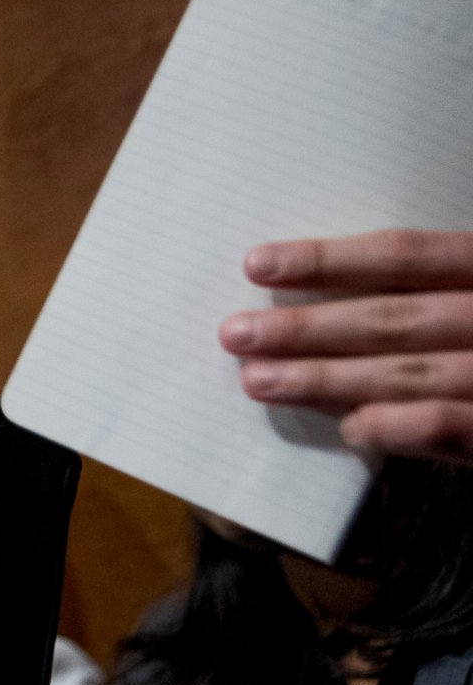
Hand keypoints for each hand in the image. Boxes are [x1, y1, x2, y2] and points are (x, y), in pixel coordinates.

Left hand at [223, 230, 472, 459]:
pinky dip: (401, 426)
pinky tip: (352, 429)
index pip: (403, 256)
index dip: (327, 260)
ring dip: (329, 379)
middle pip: (393, 318)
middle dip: (307, 328)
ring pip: (413, 373)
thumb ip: (424, 290)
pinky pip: (455, 427)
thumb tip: (317, 305)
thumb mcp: (469, 292)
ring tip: (259, 381)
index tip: (255, 265)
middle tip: (235, 334)